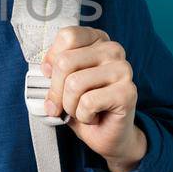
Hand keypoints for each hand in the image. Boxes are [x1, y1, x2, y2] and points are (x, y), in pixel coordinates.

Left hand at [41, 26, 148, 171]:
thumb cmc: (84, 106)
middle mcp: (112, 49)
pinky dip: (84, 116)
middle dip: (57, 91)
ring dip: (71, 106)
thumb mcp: (61, 83)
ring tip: (82, 110)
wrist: (107, 135)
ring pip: (74, 83)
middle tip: (65, 104)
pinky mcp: (127, 92)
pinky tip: (94, 117)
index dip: (52, 60)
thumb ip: (53, 70)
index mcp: (97, 40)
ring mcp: (123, 69)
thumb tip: (45, 70)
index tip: (51, 76)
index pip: (67, 36)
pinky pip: (88, 102)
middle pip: (65, 61)